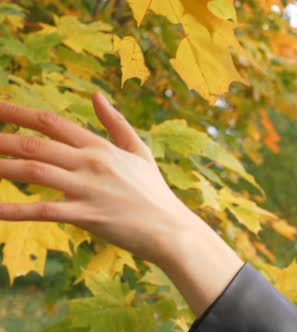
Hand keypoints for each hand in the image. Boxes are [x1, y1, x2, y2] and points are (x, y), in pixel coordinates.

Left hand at [0, 92, 243, 316]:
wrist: (170, 227)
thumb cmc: (154, 191)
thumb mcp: (139, 151)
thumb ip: (116, 122)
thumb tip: (96, 95)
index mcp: (100, 147)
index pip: (52, 123)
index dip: (17, 113)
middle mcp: (90, 163)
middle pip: (34, 145)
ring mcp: (88, 189)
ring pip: (33, 172)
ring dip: (0, 167)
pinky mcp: (87, 215)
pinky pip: (44, 210)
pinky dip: (15, 210)